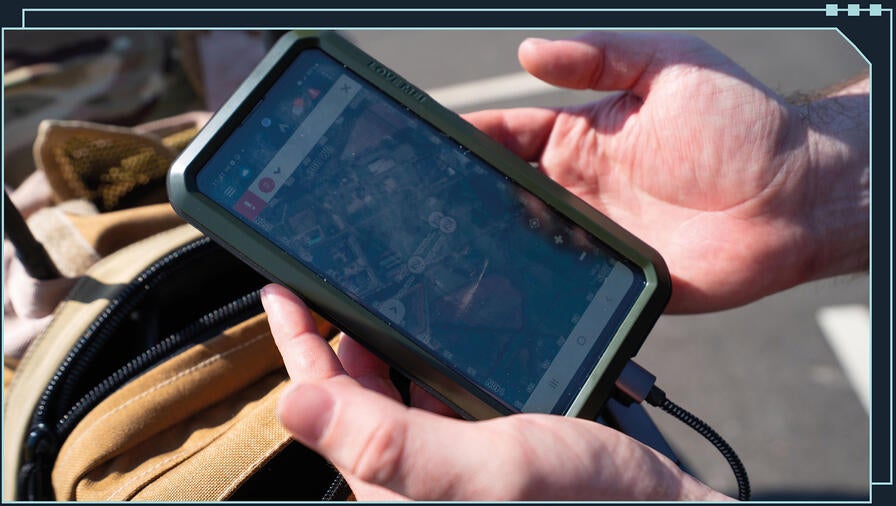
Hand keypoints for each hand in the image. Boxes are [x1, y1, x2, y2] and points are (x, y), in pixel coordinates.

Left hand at [261, 284, 729, 500]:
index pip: (322, 407)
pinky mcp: (483, 448)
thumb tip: (290, 406)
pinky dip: (429, 361)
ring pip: (394, 391)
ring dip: (383, 344)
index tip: (281, 289)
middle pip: (354, 397)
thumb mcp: (484, 468)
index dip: (297, 346)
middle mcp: (415, 475)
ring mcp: (449, 461)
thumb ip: (388, 442)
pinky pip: (436, 397)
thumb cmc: (583, 504)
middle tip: (332, 281)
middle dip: (338, 338)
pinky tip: (440, 336)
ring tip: (378, 296)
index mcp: (395, 484)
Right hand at [464, 32, 867, 312]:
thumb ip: (600, 55)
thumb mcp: (668, 64)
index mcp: (584, 138)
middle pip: (506, 192)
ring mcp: (596, 236)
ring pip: (526, 241)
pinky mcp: (616, 280)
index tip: (430, 143)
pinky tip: (509, 282)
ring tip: (451, 242)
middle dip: (468, 193)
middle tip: (429, 199)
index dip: (470, 138)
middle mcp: (581, 189)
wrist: (797, 196)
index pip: (508, 136)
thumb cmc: (743, 121)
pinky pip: (567, 286)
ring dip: (493, 241)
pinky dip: (537, 285)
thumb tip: (529, 49)